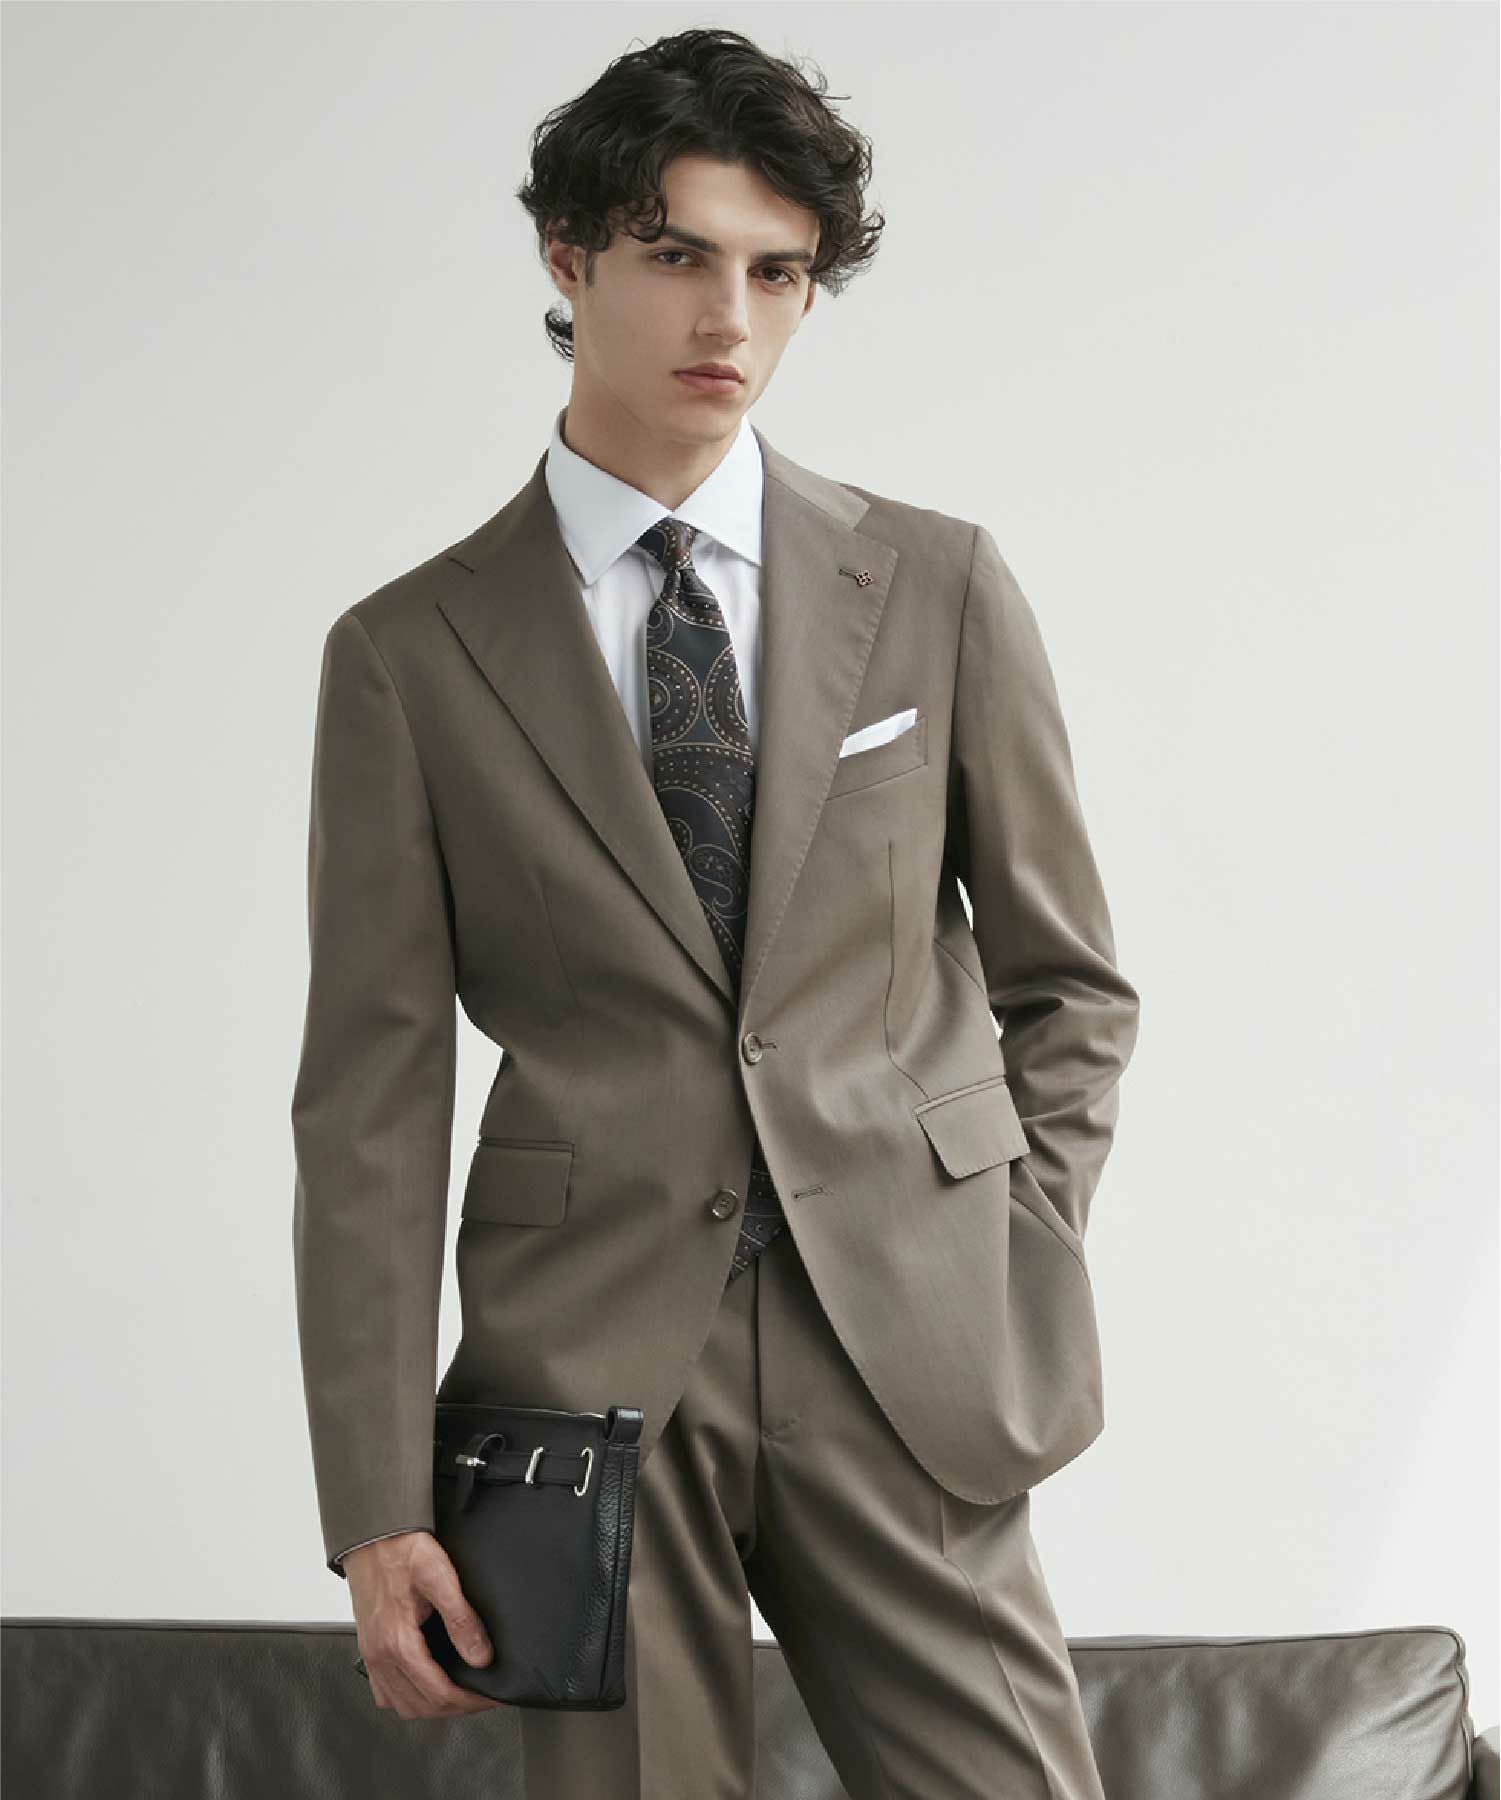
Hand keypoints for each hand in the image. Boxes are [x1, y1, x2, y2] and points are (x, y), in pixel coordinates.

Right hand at [345, 1530, 507, 1717]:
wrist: (372, 1533)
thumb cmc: (402, 1549)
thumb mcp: (440, 1577)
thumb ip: (461, 1620)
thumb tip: (480, 1656)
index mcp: (398, 1641)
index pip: (438, 1693)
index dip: (469, 1701)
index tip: (490, 1697)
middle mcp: (380, 1654)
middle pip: (420, 1706)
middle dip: (454, 1709)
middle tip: (480, 1698)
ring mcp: (371, 1653)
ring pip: (400, 1704)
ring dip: (431, 1707)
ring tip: (458, 1695)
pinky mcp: (369, 1646)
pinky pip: (384, 1690)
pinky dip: (407, 1697)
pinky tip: (424, 1685)